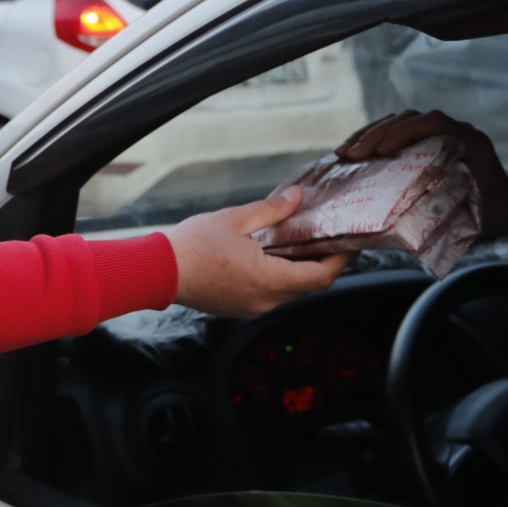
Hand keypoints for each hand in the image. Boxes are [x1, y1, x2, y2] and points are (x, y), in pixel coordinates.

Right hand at [166, 188, 348, 318]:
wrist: (157, 272)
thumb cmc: (192, 246)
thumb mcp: (235, 219)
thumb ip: (272, 210)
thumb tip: (297, 198)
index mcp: (269, 280)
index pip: (321, 276)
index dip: (340, 260)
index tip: (350, 244)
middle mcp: (265, 301)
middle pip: (308, 286)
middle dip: (322, 263)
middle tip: (328, 239)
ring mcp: (252, 308)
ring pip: (290, 292)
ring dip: (299, 271)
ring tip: (300, 244)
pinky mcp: (239, 308)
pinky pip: (271, 295)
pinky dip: (279, 278)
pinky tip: (272, 257)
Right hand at [332, 110, 507, 254]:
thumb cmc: (490, 214)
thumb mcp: (470, 216)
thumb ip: (443, 216)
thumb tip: (397, 231)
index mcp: (470, 142)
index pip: (433, 123)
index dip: (405, 132)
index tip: (382, 151)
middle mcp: (455, 131)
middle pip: (410, 119)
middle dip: (376, 134)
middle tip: (351, 155)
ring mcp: (440, 133)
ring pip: (400, 122)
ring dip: (370, 135)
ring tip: (345, 153)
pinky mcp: (428, 140)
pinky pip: (399, 131)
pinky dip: (376, 139)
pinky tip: (355, 153)